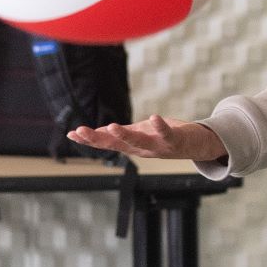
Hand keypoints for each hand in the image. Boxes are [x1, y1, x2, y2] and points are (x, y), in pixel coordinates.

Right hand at [67, 116, 226, 162]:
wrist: (196, 145)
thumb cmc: (164, 137)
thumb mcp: (140, 135)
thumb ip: (122, 135)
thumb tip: (100, 132)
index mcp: (131, 145)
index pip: (105, 143)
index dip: (88, 139)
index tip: (71, 133)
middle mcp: (141, 149)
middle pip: (115, 144)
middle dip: (97, 139)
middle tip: (80, 131)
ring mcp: (157, 146)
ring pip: (137, 142)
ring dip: (123, 136)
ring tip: (111, 126)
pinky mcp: (174, 140)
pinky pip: (166, 134)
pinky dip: (160, 126)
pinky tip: (154, 117)